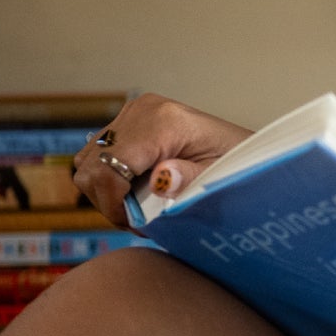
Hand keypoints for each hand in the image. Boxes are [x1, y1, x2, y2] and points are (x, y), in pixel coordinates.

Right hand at [71, 93, 252, 227]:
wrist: (247, 148)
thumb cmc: (236, 165)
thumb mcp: (218, 178)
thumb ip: (188, 179)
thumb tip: (161, 178)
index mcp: (164, 122)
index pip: (109, 168)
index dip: (112, 205)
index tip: (133, 225)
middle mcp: (143, 111)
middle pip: (92, 167)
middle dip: (108, 201)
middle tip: (138, 221)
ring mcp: (134, 112)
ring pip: (88, 161)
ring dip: (105, 190)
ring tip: (138, 207)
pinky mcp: (130, 118)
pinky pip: (98, 153)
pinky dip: (109, 176)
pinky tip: (136, 189)